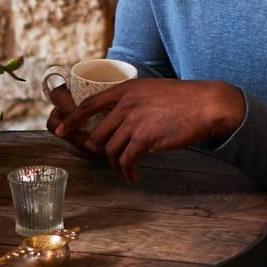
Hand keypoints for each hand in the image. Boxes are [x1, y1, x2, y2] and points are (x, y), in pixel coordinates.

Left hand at [51, 79, 245, 182]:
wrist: (207, 105)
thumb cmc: (184, 99)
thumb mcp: (152, 90)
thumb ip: (134, 101)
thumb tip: (121, 118)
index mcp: (125, 89)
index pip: (89, 104)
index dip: (72, 120)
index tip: (60, 130)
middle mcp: (125, 104)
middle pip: (99, 134)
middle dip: (101, 150)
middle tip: (111, 160)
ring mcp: (134, 121)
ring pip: (111, 149)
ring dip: (116, 165)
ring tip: (126, 172)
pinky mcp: (145, 138)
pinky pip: (127, 160)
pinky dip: (127, 172)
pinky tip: (133, 177)